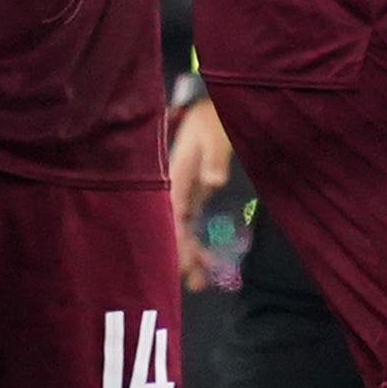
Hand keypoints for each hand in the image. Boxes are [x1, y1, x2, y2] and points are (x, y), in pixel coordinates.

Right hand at [167, 94, 232, 289]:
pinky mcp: (198, 193)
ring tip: (202, 282)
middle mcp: (177, 189)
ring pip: (185, 231)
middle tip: (196, 283)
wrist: (214, 104)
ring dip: (192, 254)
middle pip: (175, 229)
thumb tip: (214, 181)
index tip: (183, 264)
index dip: (175, 241)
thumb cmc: (212, 117)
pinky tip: (209, 260)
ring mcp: (188, 192)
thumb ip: (214, 158)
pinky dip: (201, 242)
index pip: (171, 216)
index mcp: (174, 177)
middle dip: (183, 256)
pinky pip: (196, 224)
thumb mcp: (214, 134)